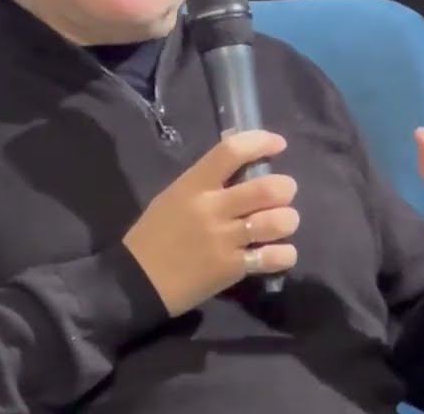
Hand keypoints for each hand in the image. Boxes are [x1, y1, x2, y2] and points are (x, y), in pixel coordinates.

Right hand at [122, 130, 299, 316]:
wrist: (136, 282)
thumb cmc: (154, 235)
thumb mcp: (173, 197)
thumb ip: (206, 181)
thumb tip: (242, 165)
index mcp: (194, 185)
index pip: (232, 151)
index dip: (261, 142)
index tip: (278, 144)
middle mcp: (211, 209)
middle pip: (266, 188)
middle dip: (285, 188)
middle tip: (283, 193)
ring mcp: (223, 240)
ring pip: (276, 222)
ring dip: (288, 220)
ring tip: (282, 223)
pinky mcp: (231, 269)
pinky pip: (273, 257)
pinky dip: (284, 253)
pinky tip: (278, 252)